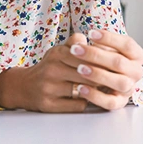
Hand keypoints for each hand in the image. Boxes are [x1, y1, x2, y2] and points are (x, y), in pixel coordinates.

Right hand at [0, 30, 142, 112]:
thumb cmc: (49, 67)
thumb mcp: (60, 50)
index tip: (117, 65)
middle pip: (88, 74)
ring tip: (109, 88)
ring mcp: (49, 88)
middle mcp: (52, 70)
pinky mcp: (49, 105)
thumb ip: (76, 42)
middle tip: (118, 78)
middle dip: (104, 76)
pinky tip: (92, 98)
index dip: (104, 61)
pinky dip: (87, 102)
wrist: (24, 87)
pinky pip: (76, 105)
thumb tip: (94, 38)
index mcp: (58, 54)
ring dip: (98, 90)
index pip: (88, 57)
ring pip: (84, 90)